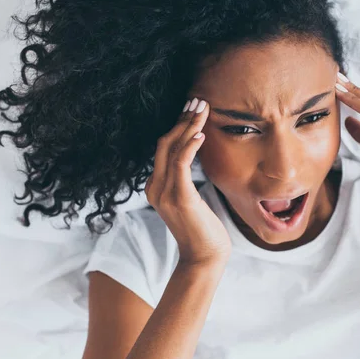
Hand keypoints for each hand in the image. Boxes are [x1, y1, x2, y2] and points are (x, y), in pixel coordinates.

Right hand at [145, 98, 231, 264]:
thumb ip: (185, 180)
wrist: (204, 257)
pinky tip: (201, 134)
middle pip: (165, 143)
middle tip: (198, 101)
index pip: (164, 149)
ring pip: (173, 149)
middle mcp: (155, 187)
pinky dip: (190, 147)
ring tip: (203, 109)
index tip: (191, 109)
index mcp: (155, 187)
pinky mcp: (180, 198)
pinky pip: (181, 165)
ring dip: (189, 126)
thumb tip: (195, 156)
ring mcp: (164, 193)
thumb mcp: (190, 200)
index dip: (177, 126)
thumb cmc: (202, 229)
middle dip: (182, 119)